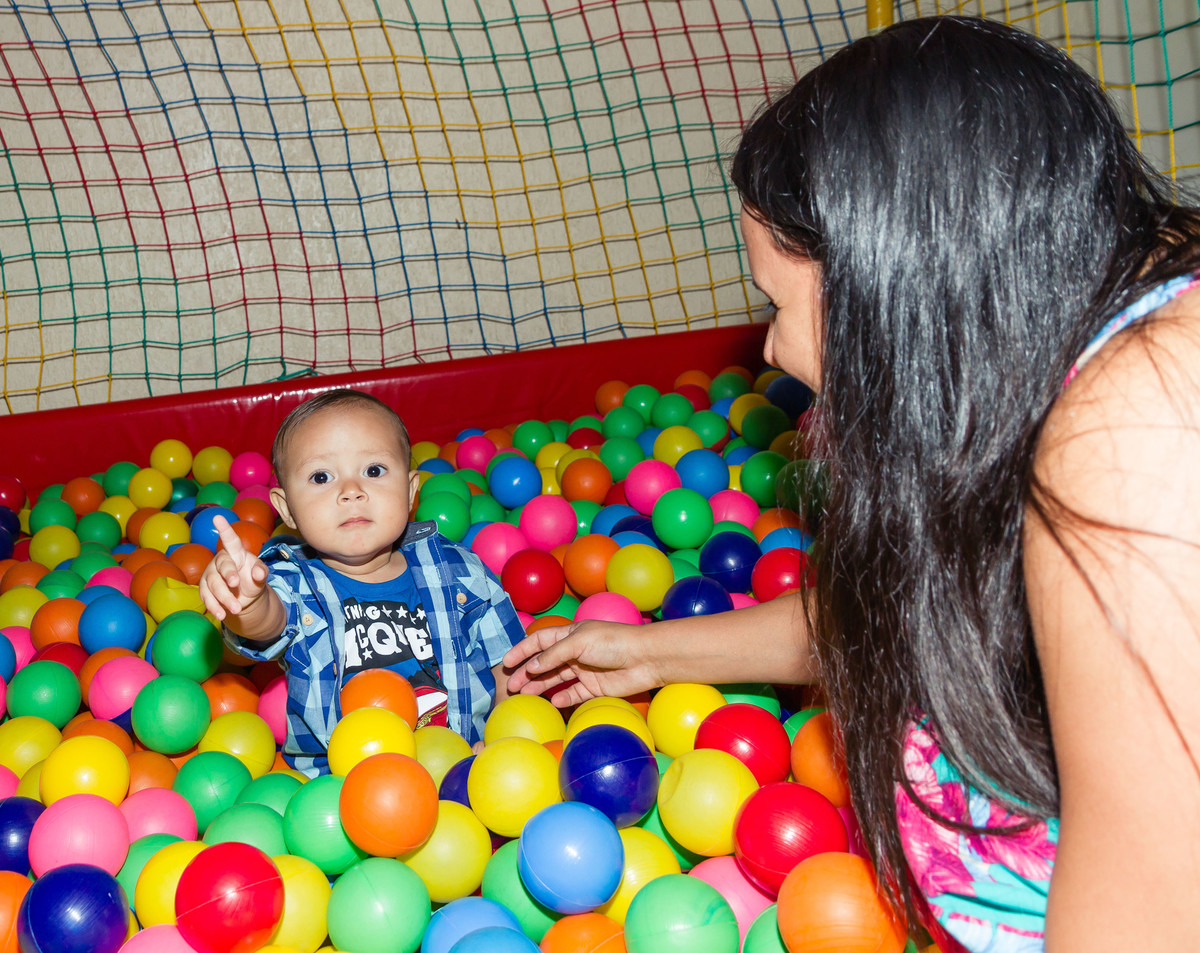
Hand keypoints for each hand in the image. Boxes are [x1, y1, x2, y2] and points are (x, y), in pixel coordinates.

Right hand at [198, 515, 269, 620]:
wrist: (245, 598)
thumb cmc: (252, 579)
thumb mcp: (260, 576)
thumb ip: (261, 572)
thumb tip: (259, 572)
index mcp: (236, 553)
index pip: (231, 540)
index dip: (225, 529)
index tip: (218, 517)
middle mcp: (221, 561)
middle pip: (222, 566)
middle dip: (228, 575)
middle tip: (236, 585)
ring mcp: (211, 575)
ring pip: (213, 584)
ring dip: (224, 597)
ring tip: (237, 609)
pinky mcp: (205, 589)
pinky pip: (206, 597)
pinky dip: (214, 606)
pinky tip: (222, 614)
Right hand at [502, 620, 656, 707]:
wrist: (645, 659)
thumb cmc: (613, 642)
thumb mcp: (579, 642)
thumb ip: (554, 654)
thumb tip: (531, 666)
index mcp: (570, 634)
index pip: (539, 641)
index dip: (522, 650)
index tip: (506, 663)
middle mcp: (575, 652)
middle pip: (544, 663)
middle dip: (527, 673)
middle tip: (511, 686)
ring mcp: (584, 670)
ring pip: (556, 679)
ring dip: (539, 686)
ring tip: (524, 695)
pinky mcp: (594, 687)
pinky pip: (573, 694)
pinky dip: (562, 698)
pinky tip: (552, 701)